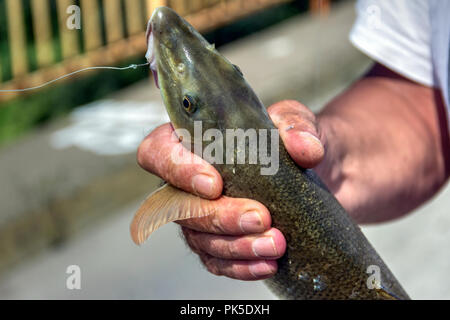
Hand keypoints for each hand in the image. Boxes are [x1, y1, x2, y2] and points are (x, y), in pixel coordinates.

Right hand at [137, 100, 324, 279]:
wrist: (315, 173)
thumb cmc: (289, 141)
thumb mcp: (296, 122)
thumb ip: (296, 126)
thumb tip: (304, 148)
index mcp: (192, 141)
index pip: (158, 152)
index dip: (177, 170)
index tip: (214, 184)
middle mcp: (188, 182)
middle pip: (180, 206)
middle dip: (219, 216)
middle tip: (260, 217)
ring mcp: (200, 216)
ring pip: (199, 239)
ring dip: (236, 246)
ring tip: (275, 243)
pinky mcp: (219, 243)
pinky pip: (217, 262)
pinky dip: (241, 267)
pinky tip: (267, 263)